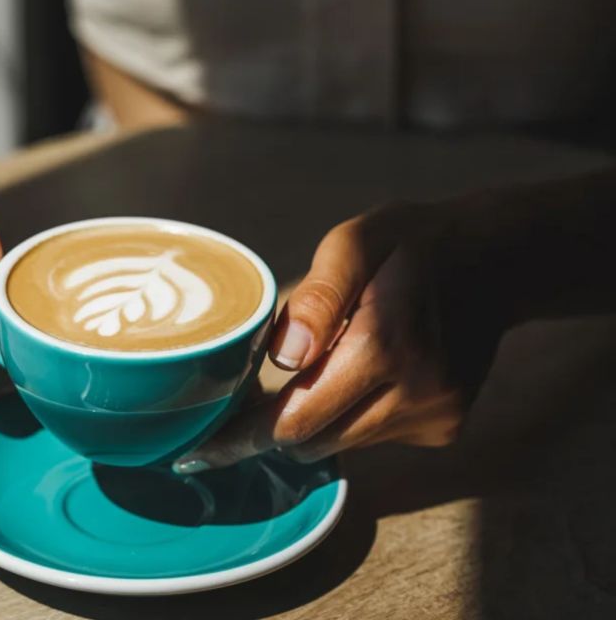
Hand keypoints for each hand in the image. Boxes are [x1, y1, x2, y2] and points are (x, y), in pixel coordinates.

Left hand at [175, 201, 507, 470]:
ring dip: (317, 417)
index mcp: (384, 346)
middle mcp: (414, 392)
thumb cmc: (410, 244)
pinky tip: (363, 373)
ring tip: (319, 367)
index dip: (243, 437)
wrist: (496, 259)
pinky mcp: (445, 427)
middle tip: (247, 398)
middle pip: (313, 440)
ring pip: (342, 443)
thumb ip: (317, 297)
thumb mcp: (355, 243)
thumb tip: (284, 358)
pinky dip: (353, 415)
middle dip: (274, 425)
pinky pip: (374, 438)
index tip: (200, 452)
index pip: (297, 419)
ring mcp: (434, 415)